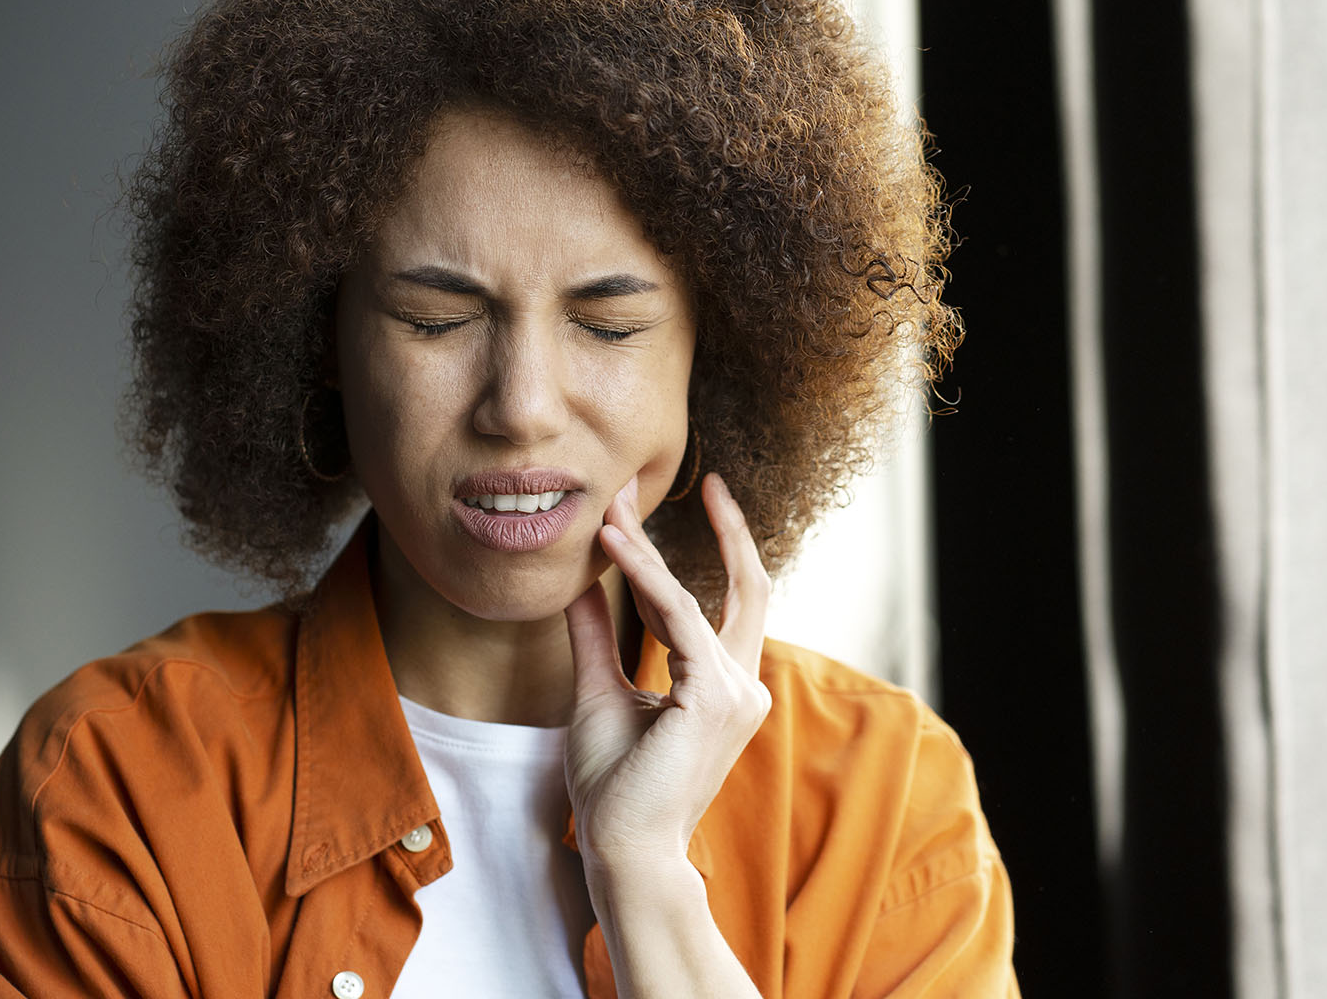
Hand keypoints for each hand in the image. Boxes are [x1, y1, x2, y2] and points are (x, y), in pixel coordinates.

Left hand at [562, 471, 773, 872]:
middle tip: (699, 478)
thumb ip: (596, 637)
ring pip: (691, 596)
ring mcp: (736, 692)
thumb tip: (579, 585)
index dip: (682, 554)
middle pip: (747, 587)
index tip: (643, 512)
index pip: (715, 604)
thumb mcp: (599, 692)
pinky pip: (677, 618)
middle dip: (728, 529)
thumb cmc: (614, 786)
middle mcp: (744, 685)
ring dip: (645, 550)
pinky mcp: (714, 697)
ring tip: (604, 512)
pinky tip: (608, 547)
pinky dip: (642, 577)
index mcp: (724, 686)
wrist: (621, 847)